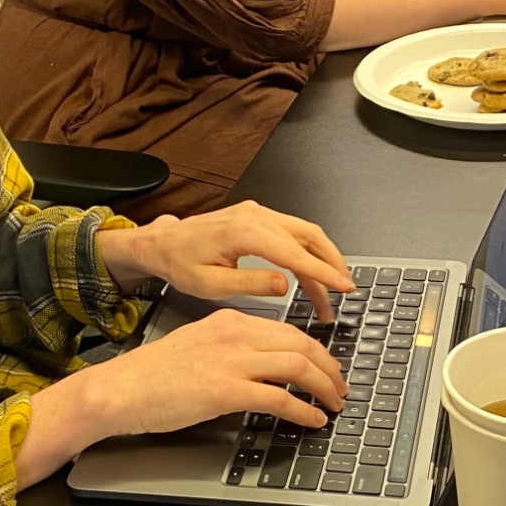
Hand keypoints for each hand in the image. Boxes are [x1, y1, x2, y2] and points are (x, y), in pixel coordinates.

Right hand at [18, 309, 346, 480]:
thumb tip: (262, 368)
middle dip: (330, 368)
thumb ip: (231, 350)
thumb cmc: (150, 375)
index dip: (317, 351)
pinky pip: (279, 398)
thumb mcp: (198, 346)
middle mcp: (235, 334)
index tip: (327, 368)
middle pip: (302, 345)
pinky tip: (312, 419)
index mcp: (230, 321)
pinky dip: (303, 410)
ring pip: (298, 367)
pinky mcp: (225, 391)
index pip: (288, 330)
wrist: (119, 389)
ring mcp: (231, 361)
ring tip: (334, 404)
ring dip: (324, 388)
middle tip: (340, 388)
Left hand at [99, 200, 352, 320]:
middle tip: (342, 293)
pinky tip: (312, 270)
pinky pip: (293, 230)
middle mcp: (255, 215)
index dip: (323, 273)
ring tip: (329, 288)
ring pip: (305, 232)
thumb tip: (284, 285)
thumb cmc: (180, 264)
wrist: (162, 244)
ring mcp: (258, 212)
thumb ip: (250, 284)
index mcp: (245, 232)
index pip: (296, 254)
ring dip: (322, 258)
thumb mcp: (210, 285)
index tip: (343, 287)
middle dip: (330, 267)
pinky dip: (308, 250)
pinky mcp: (257, 215)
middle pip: (309, 238)